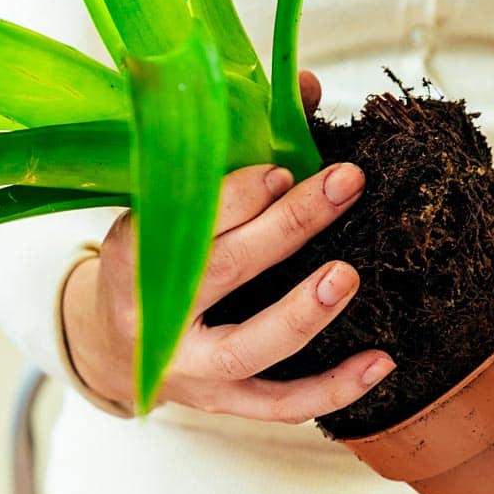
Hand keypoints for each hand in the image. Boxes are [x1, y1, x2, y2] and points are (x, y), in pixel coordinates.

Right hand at [61, 131, 392, 422]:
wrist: (112, 342)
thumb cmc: (159, 256)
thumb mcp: (173, 201)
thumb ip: (236, 149)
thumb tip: (308, 87)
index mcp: (133, 255)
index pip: (186, 223)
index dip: (233, 197)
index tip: (279, 168)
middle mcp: (157, 316)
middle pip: (223, 272)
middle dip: (286, 227)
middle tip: (342, 185)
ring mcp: (190, 368)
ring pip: (248, 348)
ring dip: (302, 313)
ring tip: (346, 276)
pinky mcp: (223, 404)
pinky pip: (280, 406)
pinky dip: (333, 390)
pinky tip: (381, 362)